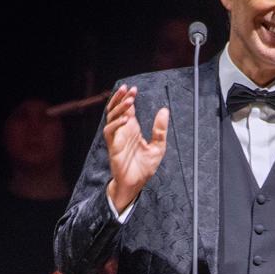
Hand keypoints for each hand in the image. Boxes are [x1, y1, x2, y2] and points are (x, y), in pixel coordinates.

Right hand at [104, 84, 169, 212]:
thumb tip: (165, 110)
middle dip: (120, 98)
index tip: (135, 90)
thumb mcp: (158, 147)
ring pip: (111, 117)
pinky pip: (109, 131)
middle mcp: (122, 131)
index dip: (128, 98)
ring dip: (119, 108)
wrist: (135, 184)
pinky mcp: (112, 147)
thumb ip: (160, 130)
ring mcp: (116, 138)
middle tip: (128, 89)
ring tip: (129, 100)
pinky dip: (116, 124)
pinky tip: (126, 119)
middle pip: (116, 109)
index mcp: (132, 129)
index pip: (127, 109)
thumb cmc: (144, 167)